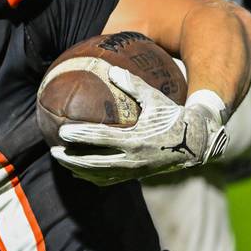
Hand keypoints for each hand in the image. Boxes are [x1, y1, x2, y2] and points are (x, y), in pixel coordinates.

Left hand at [50, 66, 227, 185]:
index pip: (102, 139)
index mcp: (136, 139)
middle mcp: (133, 159)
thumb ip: (134, 85)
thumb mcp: (156, 98)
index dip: (81, 135)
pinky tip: (78, 171)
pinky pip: (109, 180)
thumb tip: (113, 70)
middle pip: (95, 162)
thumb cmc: (173, 115)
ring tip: (60, 160)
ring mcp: (134, 171)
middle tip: (53, 150)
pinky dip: (92, 177)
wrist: (196, 143)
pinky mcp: (136, 177)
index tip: (63, 131)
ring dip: (78, 169)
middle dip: (72, 158)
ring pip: (99, 174)